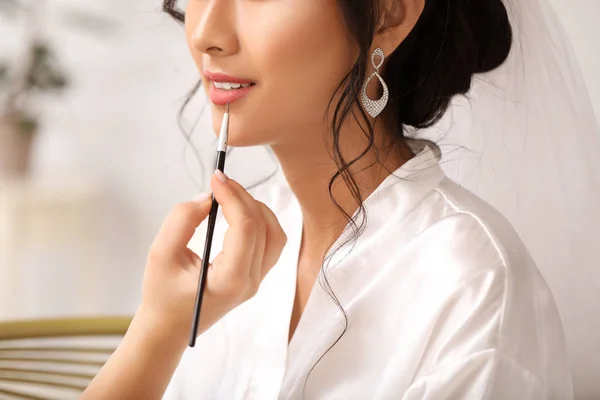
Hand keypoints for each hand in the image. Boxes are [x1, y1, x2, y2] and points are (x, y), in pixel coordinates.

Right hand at [139, 171, 287, 343]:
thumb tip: (207, 198)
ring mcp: (256, 281)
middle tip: (220, 181)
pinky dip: (259, 221)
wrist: (168, 329)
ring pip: (274, 235)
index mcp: (231, 280)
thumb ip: (181, 221)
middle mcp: (251, 281)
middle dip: (244, 197)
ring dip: (256, 208)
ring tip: (230, 194)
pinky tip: (238, 212)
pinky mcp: (254, 276)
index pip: (245, 228)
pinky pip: (270, 243)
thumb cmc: (161, 296)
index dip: (233, 197)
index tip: (216, 178)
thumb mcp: (160, 254)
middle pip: (264, 227)